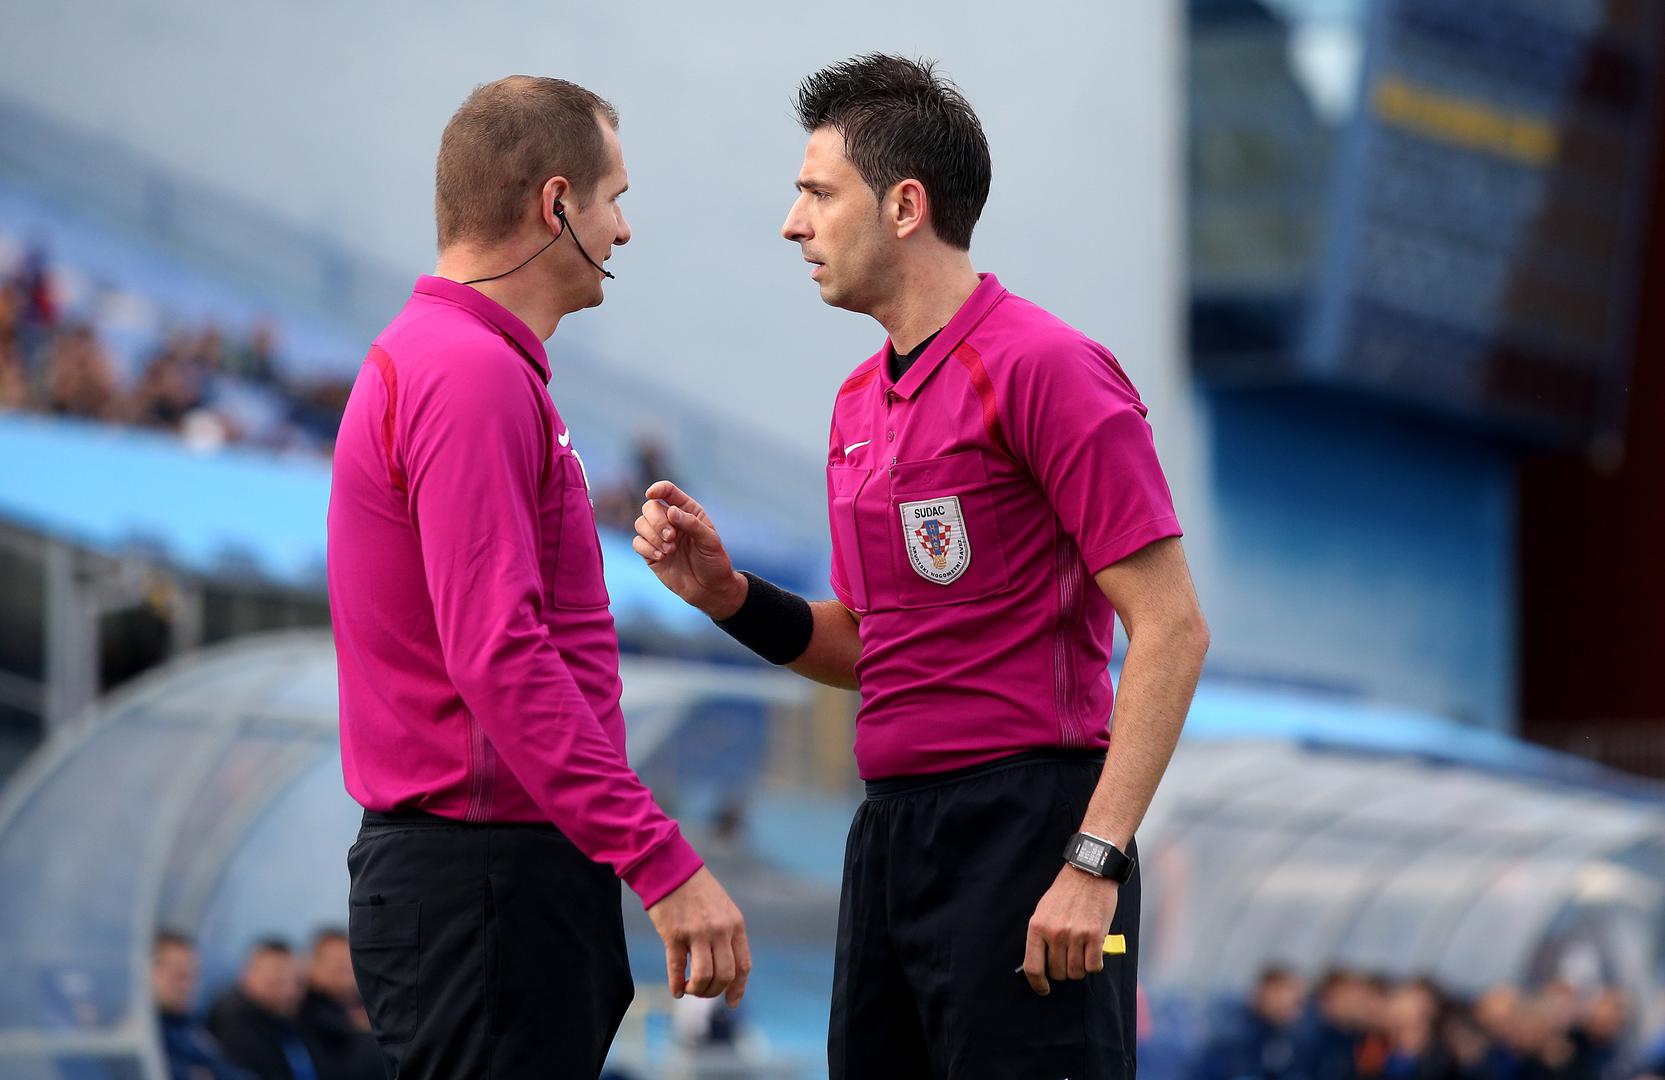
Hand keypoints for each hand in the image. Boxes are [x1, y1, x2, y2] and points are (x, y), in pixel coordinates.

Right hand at [633, 481, 747, 618]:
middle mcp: (671, 521)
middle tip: (671, 537)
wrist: (709, 589)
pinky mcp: (650, 553)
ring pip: (640, 524)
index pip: (668, 492)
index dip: (658, 489)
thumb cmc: (714, 562)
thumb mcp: (709, 541)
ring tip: (669, 550)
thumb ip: (692, 524)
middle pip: (649, 507)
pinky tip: (662, 557)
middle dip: (657, 521)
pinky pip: (637, 542)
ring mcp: (659, 537)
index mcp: (688, 511)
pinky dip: (646, 548)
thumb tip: (670, 511)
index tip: (651, 494)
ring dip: (652, 536)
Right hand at [646, 867, 751, 1004]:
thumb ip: (726, 933)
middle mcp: (720, 930)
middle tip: (702, 990)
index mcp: (735, 924)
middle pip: (725, 975)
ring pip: (704, 976)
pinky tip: (676, 990)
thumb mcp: (721, 908)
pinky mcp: (673, 934)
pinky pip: (677, 969)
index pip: (743, 965)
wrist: (670, 866)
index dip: (738, 988)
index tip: (732, 1002)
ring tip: (689, 988)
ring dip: (697, 989)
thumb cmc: (695, 889)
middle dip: (713, 991)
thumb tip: (726, 965)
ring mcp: (697, 933)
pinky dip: (677, 985)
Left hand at [1022, 865, 1118, 995]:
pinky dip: (1094, 964)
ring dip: (1079, 968)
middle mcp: (1055, 933)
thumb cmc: (1065, 892)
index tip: (1043, 989)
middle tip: (1067, 961)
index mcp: (1037, 927)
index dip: (1037, 984)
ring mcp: (1076, 935)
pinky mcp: (1096, 936)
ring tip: (1081, 954)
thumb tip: (1039, 964)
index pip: (1033, 967)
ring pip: (1076, 972)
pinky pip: (1094, 966)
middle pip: (1057, 973)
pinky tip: (1093, 953)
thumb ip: (1040, 937)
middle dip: (1062, 972)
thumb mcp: (1043, 910)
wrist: (1090, 872)